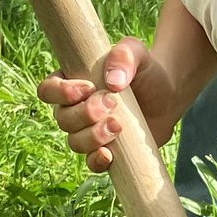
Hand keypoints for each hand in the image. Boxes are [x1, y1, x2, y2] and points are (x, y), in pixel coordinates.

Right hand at [36, 37, 175, 172]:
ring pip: (75, 142)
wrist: (168, 98)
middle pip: (63, 118)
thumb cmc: (146, 71)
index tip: (88, 87)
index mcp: (72, 83)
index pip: (48, 90)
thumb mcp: (137, 54)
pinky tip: (109, 154)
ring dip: (92, 136)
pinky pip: (91, 163)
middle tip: (112, 102)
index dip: (61, 92)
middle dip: (85, 114)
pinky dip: (96, 161)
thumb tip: (112, 82)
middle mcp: (75, 110)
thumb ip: (123, 56)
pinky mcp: (107, 151)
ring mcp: (89, 133)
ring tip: (118, 125)